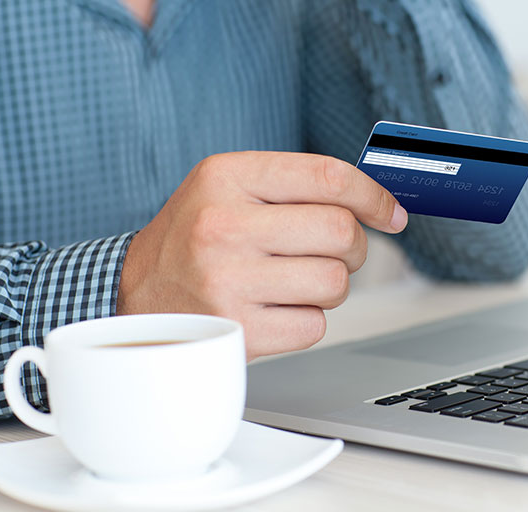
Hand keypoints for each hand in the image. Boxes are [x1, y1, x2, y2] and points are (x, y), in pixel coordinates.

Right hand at [117, 151, 407, 359]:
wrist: (136, 294)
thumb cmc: (193, 238)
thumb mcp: (228, 188)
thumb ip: (294, 185)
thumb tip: (378, 203)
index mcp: (226, 178)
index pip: (326, 176)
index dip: (373, 196)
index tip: (391, 214)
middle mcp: (223, 226)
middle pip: (340, 231)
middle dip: (352, 246)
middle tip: (334, 252)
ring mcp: (228, 282)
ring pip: (334, 282)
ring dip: (329, 286)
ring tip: (294, 282)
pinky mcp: (238, 332)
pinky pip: (315, 326)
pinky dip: (306, 320)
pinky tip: (275, 309)